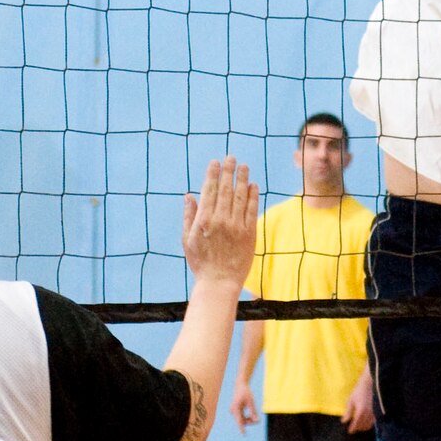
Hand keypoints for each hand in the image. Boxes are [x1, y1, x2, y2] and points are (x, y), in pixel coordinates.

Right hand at [181, 157, 258, 289]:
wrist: (219, 283)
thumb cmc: (201, 262)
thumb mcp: (187, 240)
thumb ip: (189, 216)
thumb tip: (189, 195)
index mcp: (203, 220)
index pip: (209, 191)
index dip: (213, 174)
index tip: (215, 162)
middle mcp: (220, 220)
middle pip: (226, 190)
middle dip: (228, 171)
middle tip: (231, 157)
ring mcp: (236, 226)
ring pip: (240, 197)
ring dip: (242, 179)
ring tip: (244, 166)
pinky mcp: (249, 233)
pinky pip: (252, 210)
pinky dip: (253, 196)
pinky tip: (253, 185)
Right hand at [232, 382, 259, 431]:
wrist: (240, 385)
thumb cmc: (246, 392)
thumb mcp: (251, 401)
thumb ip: (253, 411)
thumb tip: (257, 421)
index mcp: (236, 408)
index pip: (239, 420)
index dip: (242, 428)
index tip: (244, 434)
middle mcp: (233, 411)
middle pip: (242, 421)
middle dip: (250, 422)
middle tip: (258, 420)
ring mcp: (234, 411)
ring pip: (242, 420)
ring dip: (249, 420)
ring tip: (255, 416)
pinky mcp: (236, 411)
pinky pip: (241, 418)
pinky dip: (247, 418)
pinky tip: (252, 414)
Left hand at [342, 368, 375, 433]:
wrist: (370, 384)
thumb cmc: (358, 391)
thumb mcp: (351, 400)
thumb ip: (348, 412)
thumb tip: (344, 421)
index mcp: (360, 412)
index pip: (356, 424)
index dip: (352, 429)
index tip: (350, 432)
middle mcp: (368, 414)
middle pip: (363, 426)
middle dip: (358, 428)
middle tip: (353, 428)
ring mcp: (374, 413)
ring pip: (369, 425)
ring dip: (363, 427)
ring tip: (359, 426)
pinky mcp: (378, 411)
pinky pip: (373, 422)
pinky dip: (369, 424)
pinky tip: (366, 422)